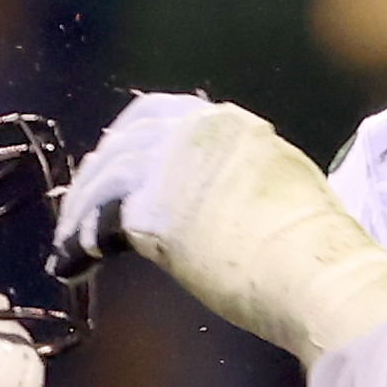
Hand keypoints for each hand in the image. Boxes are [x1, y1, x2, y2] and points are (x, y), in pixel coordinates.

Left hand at [57, 94, 386, 362]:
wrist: (316, 271)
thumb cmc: (316, 248)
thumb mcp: (284, 187)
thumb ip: (246, 178)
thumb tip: (229, 200)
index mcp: (229, 124)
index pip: (159, 115)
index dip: (129, 140)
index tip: (116, 166)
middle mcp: (195, 134)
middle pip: (124, 141)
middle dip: (98, 172)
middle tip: (80, 205)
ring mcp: (171, 170)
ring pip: (106, 178)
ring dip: (80, 211)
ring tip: (70, 242)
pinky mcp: (153, 214)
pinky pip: (99, 220)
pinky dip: (79, 240)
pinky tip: (73, 261)